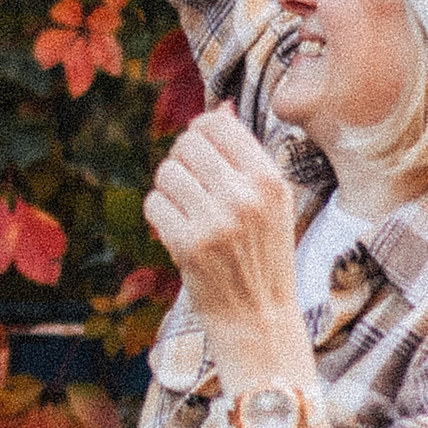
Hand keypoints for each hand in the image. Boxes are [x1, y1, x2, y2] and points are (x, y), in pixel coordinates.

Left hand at [144, 107, 307, 379]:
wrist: (259, 319)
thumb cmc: (263, 256)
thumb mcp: (273, 204)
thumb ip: (246, 157)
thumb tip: (218, 109)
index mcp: (270, 180)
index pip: (217, 124)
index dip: (200, 132)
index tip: (200, 152)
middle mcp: (245, 196)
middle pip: (187, 144)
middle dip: (181, 161)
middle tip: (191, 187)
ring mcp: (216, 221)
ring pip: (167, 172)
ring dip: (168, 189)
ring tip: (186, 211)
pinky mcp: (188, 245)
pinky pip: (154, 203)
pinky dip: (159, 215)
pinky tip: (177, 231)